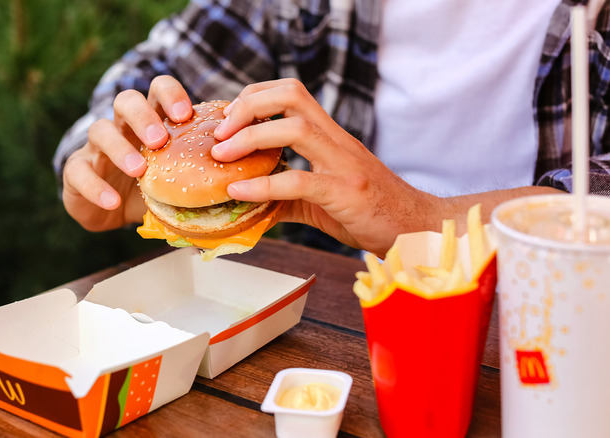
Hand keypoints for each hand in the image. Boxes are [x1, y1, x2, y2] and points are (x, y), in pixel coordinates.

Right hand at [62, 76, 193, 230]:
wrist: (111, 209)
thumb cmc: (153, 186)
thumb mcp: (180, 177)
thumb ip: (208, 173)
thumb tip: (256, 186)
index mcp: (151, 119)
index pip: (158, 90)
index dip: (171, 95)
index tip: (186, 114)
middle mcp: (122, 126)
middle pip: (126, 100)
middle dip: (143, 116)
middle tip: (160, 139)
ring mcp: (96, 147)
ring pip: (99, 129)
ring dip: (120, 147)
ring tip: (139, 169)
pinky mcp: (76, 171)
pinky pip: (79, 172)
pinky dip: (95, 187)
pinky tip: (113, 202)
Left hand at [211, 78, 438, 256]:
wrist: (416, 229)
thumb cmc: (369, 212)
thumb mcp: (321, 199)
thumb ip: (285, 195)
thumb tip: (245, 203)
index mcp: (330, 136)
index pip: (291, 92)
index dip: (254, 96)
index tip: (228, 120)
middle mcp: (337, 141)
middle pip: (290, 95)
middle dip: (247, 106)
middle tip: (219, 134)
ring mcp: (344, 164)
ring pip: (295, 129)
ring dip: (249, 138)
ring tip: (221, 156)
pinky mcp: (346, 193)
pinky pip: (301, 181)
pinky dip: (264, 185)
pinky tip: (240, 192)